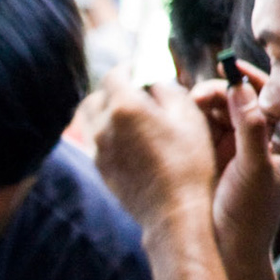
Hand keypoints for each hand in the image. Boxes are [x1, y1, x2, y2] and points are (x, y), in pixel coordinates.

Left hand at [86, 70, 219, 234]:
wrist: (174, 212)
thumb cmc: (188, 162)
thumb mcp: (188, 114)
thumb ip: (166, 88)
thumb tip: (153, 79)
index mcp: (124, 107)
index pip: (115, 74)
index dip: (130, 67)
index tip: (141, 68)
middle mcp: (103, 127)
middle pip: (98, 96)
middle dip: (115, 88)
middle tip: (136, 91)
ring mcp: (98, 150)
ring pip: (91, 119)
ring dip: (107, 110)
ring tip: (131, 115)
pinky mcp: (100, 169)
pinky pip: (96, 141)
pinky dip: (108, 133)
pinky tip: (131, 139)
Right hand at [194, 68, 279, 261]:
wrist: (225, 252)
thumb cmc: (249, 215)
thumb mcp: (255, 170)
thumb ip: (252, 128)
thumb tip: (240, 87)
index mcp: (273, 138)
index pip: (262, 96)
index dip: (245, 79)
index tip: (226, 69)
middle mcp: (251, 139)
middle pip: (233, 100)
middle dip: (215, 93)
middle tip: (198, 98)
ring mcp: (226, 149)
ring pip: (211, 113)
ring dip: (197, 107)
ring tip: (184, 109)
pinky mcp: (204, 159)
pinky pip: (194, 131)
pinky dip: (185, 122)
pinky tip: (173, 122)